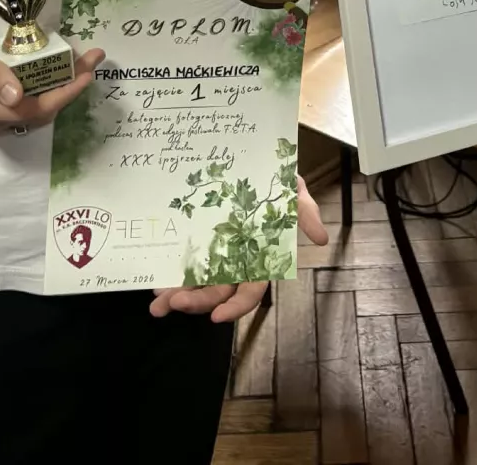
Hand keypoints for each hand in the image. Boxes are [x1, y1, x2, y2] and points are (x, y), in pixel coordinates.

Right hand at [0, 16, 103, 136]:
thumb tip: (17, 95)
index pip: (35, 109)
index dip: (66, 92)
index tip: (88, 70)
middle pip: (39, 113)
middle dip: (69, 89)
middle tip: (91, 61)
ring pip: (32, 111)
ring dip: (58, 89)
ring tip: (79, 63)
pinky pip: (22, 105)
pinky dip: (43, 89)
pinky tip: (53, 70)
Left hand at [149, 174, 329, 322]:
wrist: (255, 159)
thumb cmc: (277, 180)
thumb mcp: (294, 192)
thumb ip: (305, 213)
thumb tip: (320, 237)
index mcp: (260, 259)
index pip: (250, 292)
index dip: (236, 307)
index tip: (217, 317)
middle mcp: (236, 262)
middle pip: (217, 293)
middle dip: (196, 302)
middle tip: (173, 303)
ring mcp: (214, 253)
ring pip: (196, 284)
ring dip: (176, 296)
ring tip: (157, 303)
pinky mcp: (197, 240)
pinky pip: (182, 262)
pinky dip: (168, 273)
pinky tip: (155, 278)